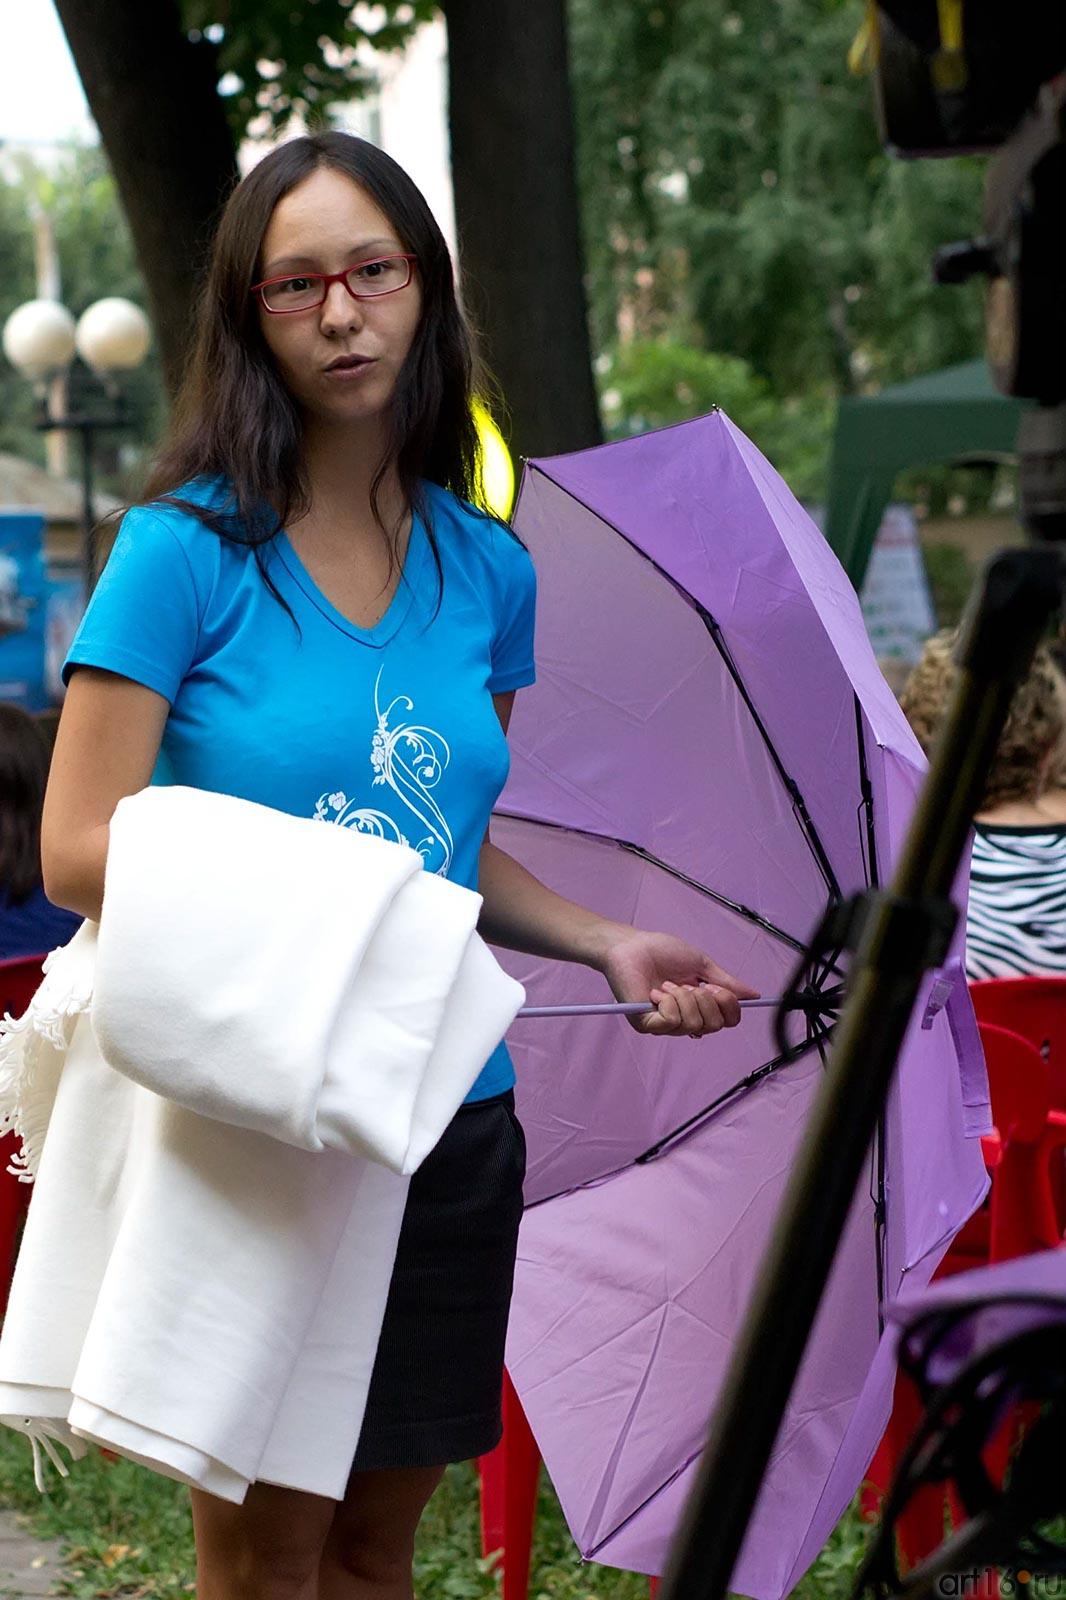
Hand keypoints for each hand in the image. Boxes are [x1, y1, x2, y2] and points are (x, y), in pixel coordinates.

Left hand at [597, 926, 759, 1037]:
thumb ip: (726, 982)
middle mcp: (684, 1021)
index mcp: (699, 1007)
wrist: (631, 946)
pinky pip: (672, 1022)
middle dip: (705, 999)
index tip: (714, 986)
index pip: (728, 1021)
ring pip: (694, 1024)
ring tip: (667, 985)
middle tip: (687, 984)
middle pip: (714, 1025)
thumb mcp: (701, 965)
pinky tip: (656, 992)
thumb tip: (753, 994)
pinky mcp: (647, 1025)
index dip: (728, 1005)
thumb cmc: (662, 951)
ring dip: (683, 997)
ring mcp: (665, 1026)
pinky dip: (668, 1002)